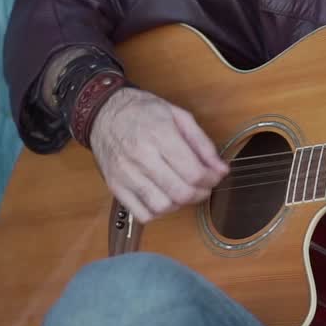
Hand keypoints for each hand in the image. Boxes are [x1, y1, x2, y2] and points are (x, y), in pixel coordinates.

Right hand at [90, 87, 228, 222]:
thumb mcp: (179, 116)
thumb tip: (221, 169)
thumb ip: (203, 143)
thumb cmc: (143, 112)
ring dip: (180, 204)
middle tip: (204, 186)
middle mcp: (141, 157)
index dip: (212, 179)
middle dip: (200, 194)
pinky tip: (163, 197)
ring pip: (162, 207)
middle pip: (180, 192)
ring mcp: (126, 175)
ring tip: (183, 190)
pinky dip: (158, 212)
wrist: (103, 113)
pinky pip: (142, 214)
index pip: (194, 172)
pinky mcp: (115, 187)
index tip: (216, 176)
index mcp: (160, 135)